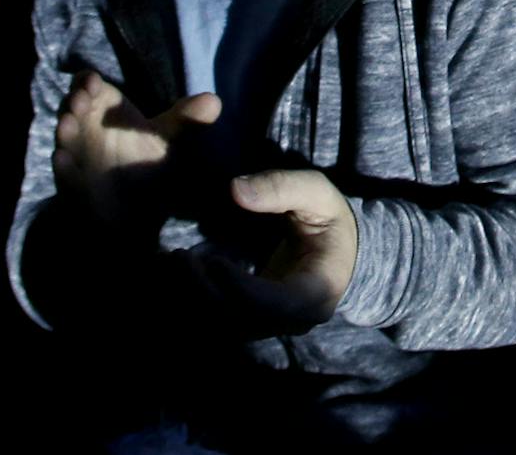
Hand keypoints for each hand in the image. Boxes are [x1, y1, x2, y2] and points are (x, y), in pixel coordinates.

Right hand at [53, 71, 221, 231]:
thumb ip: (187, 120)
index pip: (87, 87)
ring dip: (64, 133)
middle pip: (69, 110)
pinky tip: (64, 161)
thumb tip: (213, 101)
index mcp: (104, 110)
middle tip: (78, 102)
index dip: (85, 82)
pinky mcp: (75, 187)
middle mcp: (85, 130)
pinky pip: (65, 177)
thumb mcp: (170, 140)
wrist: (141, 210)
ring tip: (67, 125)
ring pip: (64, 141)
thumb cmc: (149, 162)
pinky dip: (64, 170)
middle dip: (72, 104)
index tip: (92, 82)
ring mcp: (77, 158)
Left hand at [193, 169, 357, 333]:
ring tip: (175, 261)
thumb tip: (236, 190)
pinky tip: (180, 272)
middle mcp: (292, 320)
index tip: (214, 261)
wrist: (340, 256)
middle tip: (179, 257)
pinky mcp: (251, 323)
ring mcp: (270, 326)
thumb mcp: (318, 195)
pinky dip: (194, 300)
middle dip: (205, 291)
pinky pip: (217, 322)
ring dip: (193, 298)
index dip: (241, 289)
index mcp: (316, 291)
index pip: (276, 305)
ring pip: (223, 328)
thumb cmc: (330, 223)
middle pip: (241, 321)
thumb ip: (282, 188)